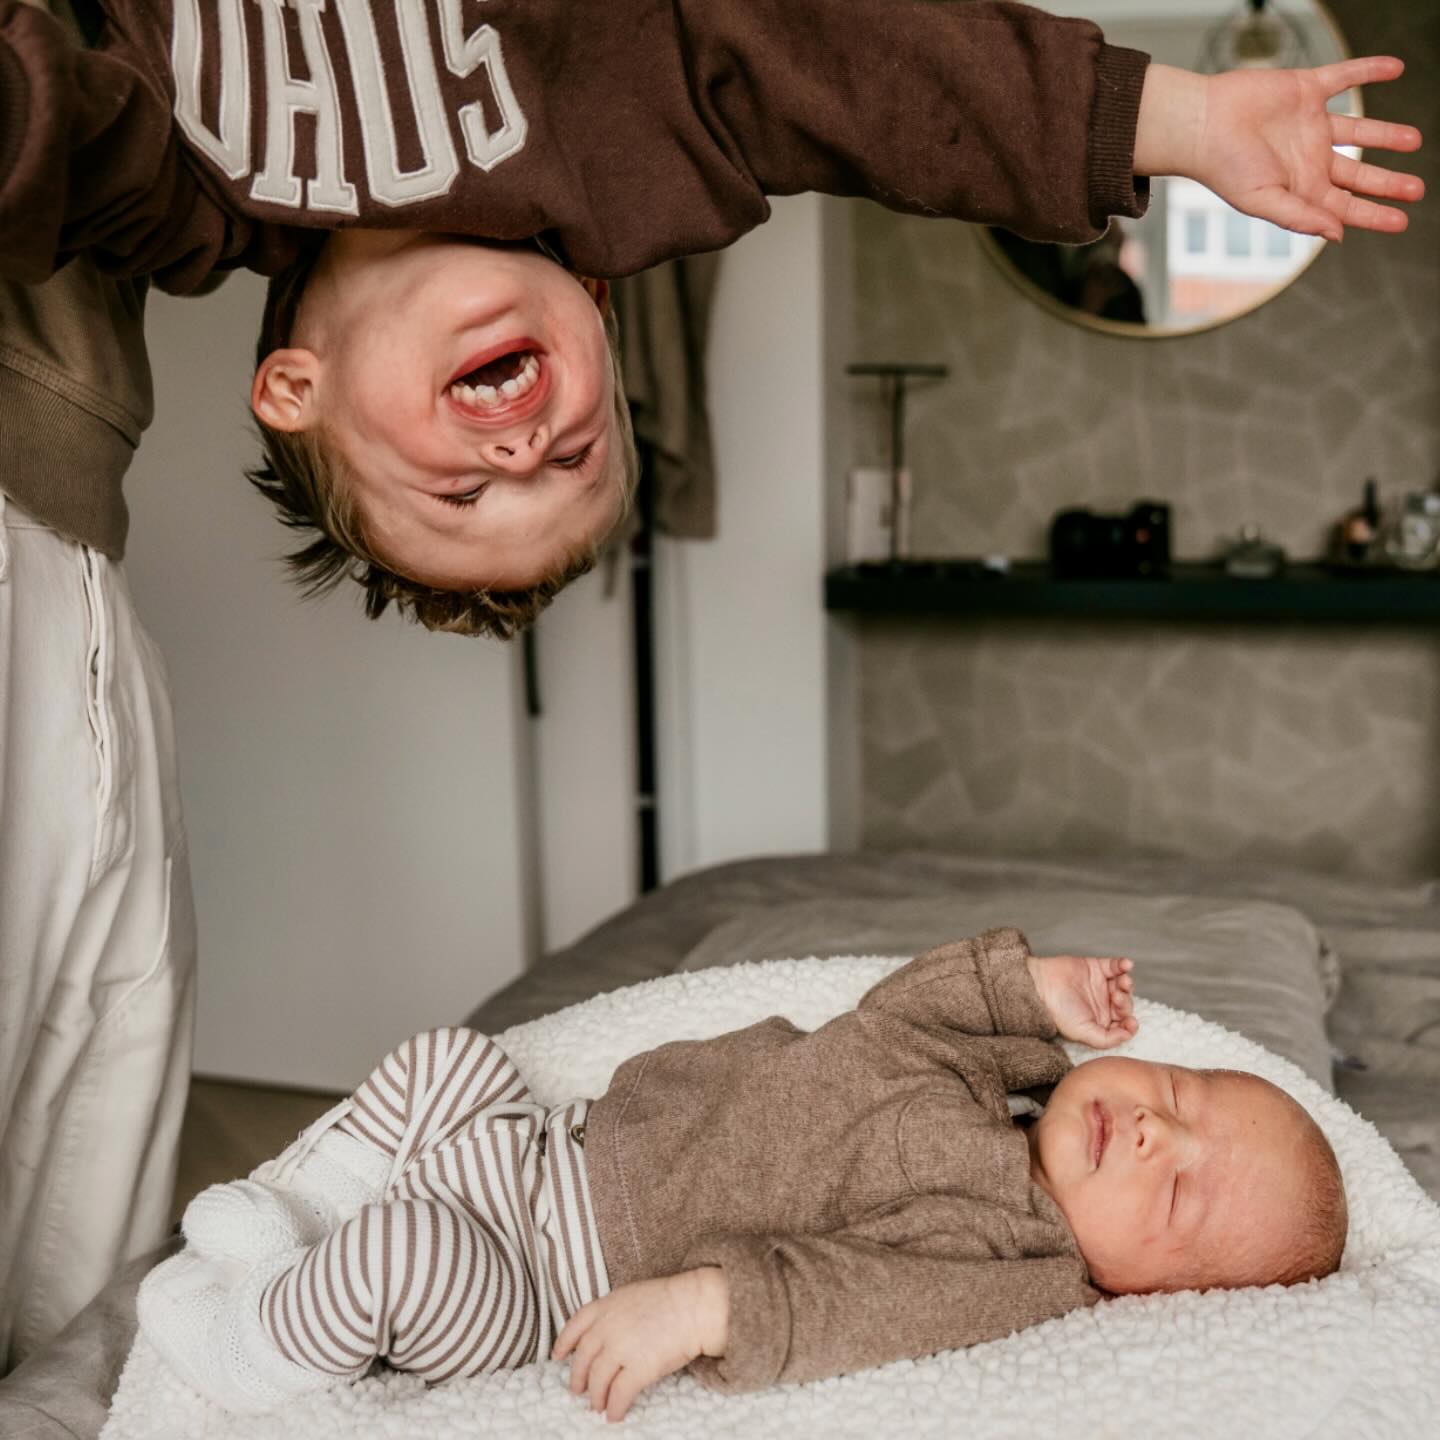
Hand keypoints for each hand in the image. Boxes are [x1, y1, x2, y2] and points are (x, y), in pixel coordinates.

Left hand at [552, 1267, 728, 1422]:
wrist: (695, 1305)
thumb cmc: (671, 1299)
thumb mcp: (633, 1295)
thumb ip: (614, 1313)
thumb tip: (607, 1334)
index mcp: (606, 1306)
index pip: (576, 1325)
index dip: (564, 1342)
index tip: (558, 1356)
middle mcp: (608, 1327)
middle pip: (584, 1359)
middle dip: (578, 1377)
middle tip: (578, 1391)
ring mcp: (621, 1348)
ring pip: (598, 1381)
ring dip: (597, 1397)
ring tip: (599, 1407)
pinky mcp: (638, 1369)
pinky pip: (619, 1395)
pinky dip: (615, 1408)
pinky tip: (615, 1415)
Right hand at [1026, 955, 1136, 1047]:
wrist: (1040, 985)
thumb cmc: (1058, 1012)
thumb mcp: (1082, 1032)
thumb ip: (1106, 1039)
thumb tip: (1127, 1036)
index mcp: (1101, 1021)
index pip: (1123, 1024)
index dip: (1130, 1024)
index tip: (1131, 1022)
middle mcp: (1104, 1004)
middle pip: (1125, 1003)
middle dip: (1125, 1001)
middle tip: (1116, 998)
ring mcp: (1102, 985)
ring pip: (1123, 985)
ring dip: (1127, 983)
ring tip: (1123, 981)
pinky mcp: (1097, 967)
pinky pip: (1116, 966)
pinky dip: (1123, 964)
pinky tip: (1125, 965)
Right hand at [1134, 58, 1423, 241]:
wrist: (1201, 125)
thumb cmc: (1221, 168)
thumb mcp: (1261, 201)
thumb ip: (1299, 218)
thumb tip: (1337, 234)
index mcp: (1300, 188)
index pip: (1345, 205)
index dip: (1373, 213)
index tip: (1401, 221)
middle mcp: (1309, 158)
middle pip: (1358, 172)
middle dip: (1387, 183)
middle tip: (1415, 190)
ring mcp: (1310, 124)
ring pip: (1359, 128)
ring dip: (1387, 134)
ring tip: (1413, 140)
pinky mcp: (1306, 90)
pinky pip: (1345, 77)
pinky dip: (1370, 70)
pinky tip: (1394, 68)